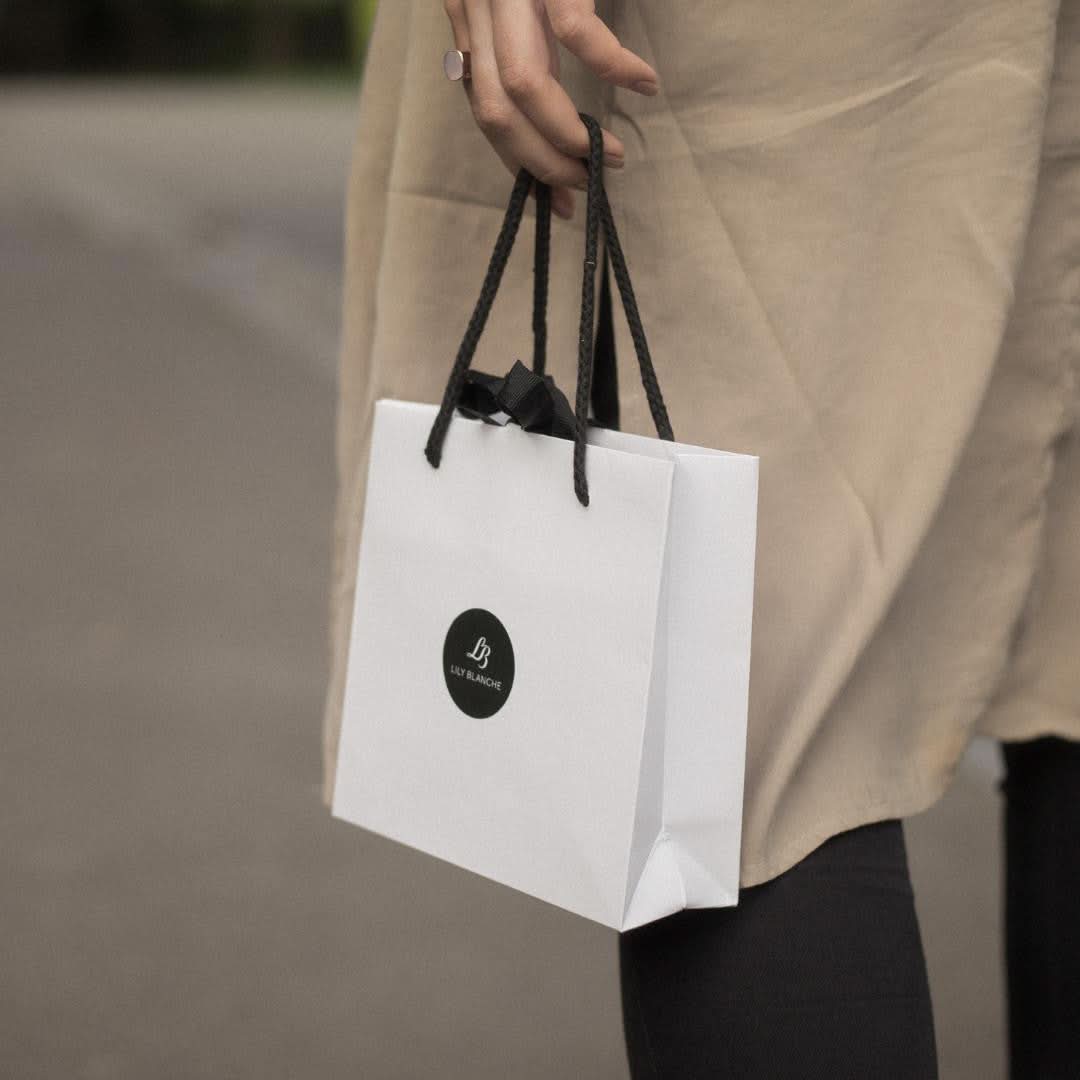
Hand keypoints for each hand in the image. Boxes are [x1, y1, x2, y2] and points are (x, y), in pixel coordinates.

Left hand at [444, 0, 658, 218]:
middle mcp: (477, 7)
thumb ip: (528, 56)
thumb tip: (551, 134)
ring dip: (568, 134)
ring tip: (612, 155)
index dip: (518, 160)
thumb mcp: (525, 12)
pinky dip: (613, 66)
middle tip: (588, 183)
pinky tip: (644, 82)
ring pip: (522, 85)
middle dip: (543, 161)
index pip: (483, 109)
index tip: (557, 200)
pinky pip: (576, 32)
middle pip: (496, 111)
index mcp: (469, 19)